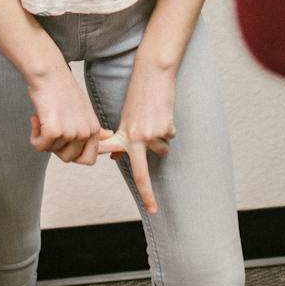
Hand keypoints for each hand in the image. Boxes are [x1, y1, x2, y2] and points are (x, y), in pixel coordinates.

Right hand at [26, 63, 103, 164]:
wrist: (49, 73)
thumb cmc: (63, 90)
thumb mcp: (84, 110)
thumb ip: (93, 128)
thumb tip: (109, 136)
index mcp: (94, 128)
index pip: (88, 160)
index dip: (73, 153)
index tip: (64, 140)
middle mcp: (85, 132)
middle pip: (68, 158)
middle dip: (56, 146)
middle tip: (52, 127)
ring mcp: (71, 132)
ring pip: (51, 151)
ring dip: (43, 137)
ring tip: (44, 117)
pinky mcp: (54, 131)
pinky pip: (39, 146)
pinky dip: (34, 136)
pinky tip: (36, 118)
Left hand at [108, 56, 177, 214]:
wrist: (152, 74)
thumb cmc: (139, 96)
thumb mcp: (125, 118)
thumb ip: (121, 140)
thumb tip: (114, 159)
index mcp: (122, 136)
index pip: (121, 165)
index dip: (126, 185)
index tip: (143, 206)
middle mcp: (133, 139)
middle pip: (141, 172)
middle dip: (148, 194)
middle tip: (154, 210)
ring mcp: (149, 135)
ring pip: (161, 148)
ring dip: (161, 138)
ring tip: (154, 118)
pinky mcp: (164, 128)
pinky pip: (170, 136)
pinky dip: (168, 128)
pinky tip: (162, 114)